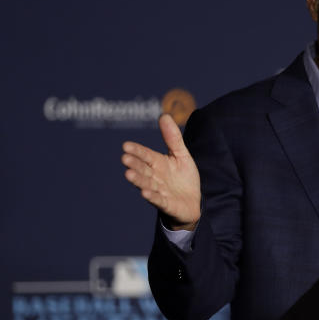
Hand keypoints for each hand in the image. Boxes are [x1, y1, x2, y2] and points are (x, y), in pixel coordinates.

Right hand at [122, 114, 200, 229]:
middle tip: (125, 158)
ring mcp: (160, 191)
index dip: (137, 151)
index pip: (145, 155)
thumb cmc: (184, 178)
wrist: (193, 203)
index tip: (126, 145)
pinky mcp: (167, 204)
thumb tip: (164, 115)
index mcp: (158, 163)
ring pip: (147, 184)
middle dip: (135, 164)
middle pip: (143, 169)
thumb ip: (173, 138)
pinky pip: (158, 200)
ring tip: (128, 174)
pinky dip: (152, 197)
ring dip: (138, 180)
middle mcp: (155, 177)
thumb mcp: (181, 155)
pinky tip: (145, 193)